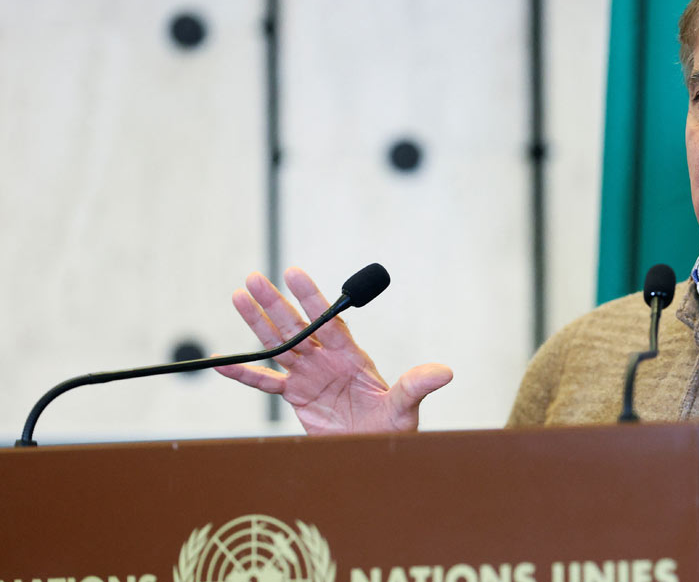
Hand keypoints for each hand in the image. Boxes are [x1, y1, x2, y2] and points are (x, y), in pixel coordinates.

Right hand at [215, 267, 452, 433]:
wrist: (375, 454)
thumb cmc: (393, 428)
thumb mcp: (406, 407)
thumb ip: (416, 386)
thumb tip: (444, 372)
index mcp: (352, 356)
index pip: (328, 321)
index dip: (311, 298)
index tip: (294, 273)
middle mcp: (328, 360)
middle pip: (297, 327)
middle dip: (275, 304)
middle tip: (254, 278)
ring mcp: (311, 376)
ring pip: (279, 345)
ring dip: (258, 324)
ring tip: (238, 297)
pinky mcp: (298, 397)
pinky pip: (267, 383)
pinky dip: (246, 373)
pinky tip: (224, 361)